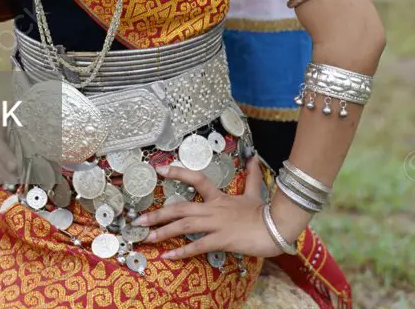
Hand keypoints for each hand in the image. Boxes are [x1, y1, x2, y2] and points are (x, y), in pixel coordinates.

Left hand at [134, 158, 297, 259]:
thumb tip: (253, 158)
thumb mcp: (254, 192)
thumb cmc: (264, 212)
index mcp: (219, 196)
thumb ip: (250, 176)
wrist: (276, 228)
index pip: (196, 178)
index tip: (159, 169)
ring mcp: (216, 224)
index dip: (177, 172)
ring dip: (164, 232)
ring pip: (185, 226)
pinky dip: (182, 251)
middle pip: (181, 208)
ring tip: (146, 238)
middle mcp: (213, 208)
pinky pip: (198, 246)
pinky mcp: (221, 240)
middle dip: (158, 214)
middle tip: (138, 221)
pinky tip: (168, 256)